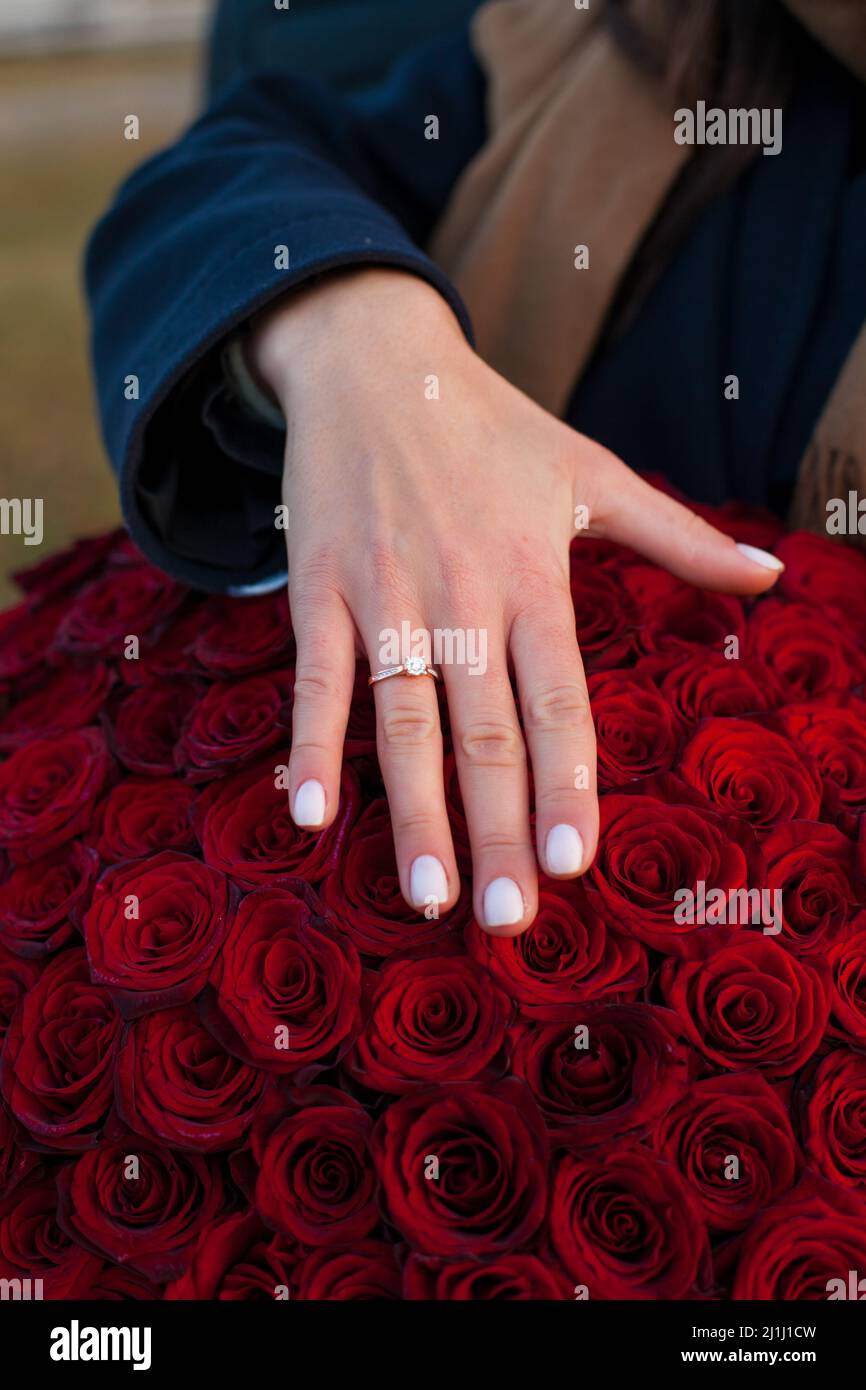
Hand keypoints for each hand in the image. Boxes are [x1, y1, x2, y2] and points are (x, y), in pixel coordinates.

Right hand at [249, 268, 782, 934]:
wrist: (374, 361)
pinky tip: (312, 814)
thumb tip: (771, 578)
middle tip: (507, 917)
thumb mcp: (594, 471)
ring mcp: (386, 595)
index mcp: (534, 576)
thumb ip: (679, 536)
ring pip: (402, 720)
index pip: (559, 700)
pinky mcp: (321, 588)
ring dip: (414, 813)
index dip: (566, 783)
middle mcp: (463, 595)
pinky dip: (314, 745)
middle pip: (484, 732)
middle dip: (497, 828)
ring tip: (430, 896)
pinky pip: (317, 678)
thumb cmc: (492, 427)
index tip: (574, 863)